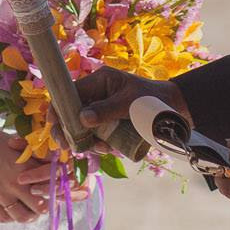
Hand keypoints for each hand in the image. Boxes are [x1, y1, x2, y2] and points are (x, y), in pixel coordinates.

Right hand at [0, 128, 84, 224]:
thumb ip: (31, 157)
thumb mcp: (15, 144)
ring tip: (29, 213)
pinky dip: (10, 218)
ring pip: (23, 217)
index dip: (57, 192)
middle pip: (40, 206)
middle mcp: (16, 184)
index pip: (50, 186)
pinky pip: (4, 218)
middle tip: (44, 204)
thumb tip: (46, 164)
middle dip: (44, 206)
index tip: (57, 192)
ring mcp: (2, 194)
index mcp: (26, 167)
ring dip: (29, 216)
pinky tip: (11, 212)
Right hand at [70, 66, 189, 151]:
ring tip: (103, 149)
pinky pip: (97, 134)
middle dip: (70, 130)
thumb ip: (106, 109)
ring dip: (88, 140)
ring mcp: (103, 109)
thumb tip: (82, 119)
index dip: (59, 107)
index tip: (54, 124)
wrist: (175, 110)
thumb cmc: (153, 100)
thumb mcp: (129, 103)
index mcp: (100, 80)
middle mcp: (98, 93)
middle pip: (73, 111)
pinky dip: (99, 143)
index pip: (72, 92)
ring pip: (84, 126)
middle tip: (68, 147)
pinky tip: (108, 149)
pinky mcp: (110, 122)